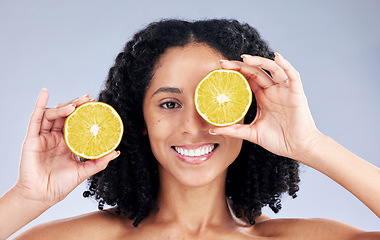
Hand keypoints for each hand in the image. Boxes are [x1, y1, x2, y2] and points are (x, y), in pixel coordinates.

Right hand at [14, 89, 119, 207]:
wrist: (42, 196)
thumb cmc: (60, 185)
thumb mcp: (84, 171)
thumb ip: (99, 162)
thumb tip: (116, 152)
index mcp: (68, 143)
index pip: (77, 122)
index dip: (85, 113)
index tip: (95, 104)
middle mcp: (56, 138)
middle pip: (65, 115)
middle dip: (77, 105)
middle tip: (88, 99)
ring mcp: (43, 137)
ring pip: (53, 115)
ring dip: (64, 106)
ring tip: (75, 105)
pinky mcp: (32, 139)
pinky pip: (35, 118)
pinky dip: (40, 104)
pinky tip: (45, 93)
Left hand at [211, 53, 321, 161]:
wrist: (298, 148)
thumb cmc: (278, 140)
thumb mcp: (251, 133)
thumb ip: (234, 130)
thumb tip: (212, 130)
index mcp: (262, 97)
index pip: (247, 79)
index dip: (235, 72)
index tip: (219, 68)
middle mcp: (272, 91)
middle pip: (256, 72)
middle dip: (240, 65)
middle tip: (223, 63)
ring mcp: (284, 90)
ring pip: (272, 69)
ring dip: (259, 61)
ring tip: (245, 58)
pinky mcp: (296, 93)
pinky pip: (292, 75)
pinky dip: (285, 65)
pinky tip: (277, 57)